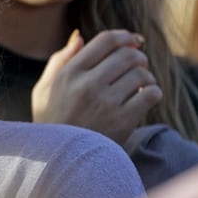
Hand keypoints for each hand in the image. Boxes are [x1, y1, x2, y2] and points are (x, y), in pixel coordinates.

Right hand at [31, 29, 162, 144]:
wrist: (59, 161)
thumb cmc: (51, 122)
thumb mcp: (44, 89)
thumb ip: (60, 60)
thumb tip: (80, 36)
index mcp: (69, 73)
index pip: (105, 41)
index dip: (124, 36)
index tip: (133, 40)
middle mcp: (87, 85)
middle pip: (127, 54)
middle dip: (138, 55)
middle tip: (139, 63)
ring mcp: (105, 104)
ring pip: (141, 74)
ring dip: (147, 75)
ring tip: (143, 82)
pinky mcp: (122, 122)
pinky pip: (150, 95)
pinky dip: (154, 92)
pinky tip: (146, 97)